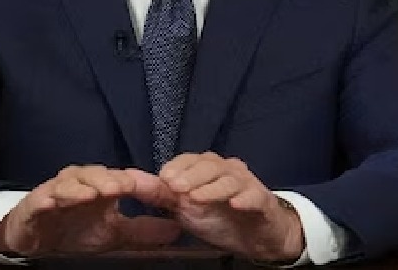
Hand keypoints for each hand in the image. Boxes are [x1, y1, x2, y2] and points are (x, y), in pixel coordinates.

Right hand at [0, 166, 180, 256]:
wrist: (36, 239)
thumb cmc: (75, 231)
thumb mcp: (114, 235)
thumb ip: (143, 231)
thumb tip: (177, 229)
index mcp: (101, 187)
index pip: (123, 179)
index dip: (140, 183)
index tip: (159, 189)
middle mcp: (80, 183)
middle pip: (97, 175)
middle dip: (111, 179)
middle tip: (125, 186)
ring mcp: (57, 191)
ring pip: (70, 183)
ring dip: (84, 186)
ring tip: (96, 193)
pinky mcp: (35, 203)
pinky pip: (42, 198)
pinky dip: (49, 197)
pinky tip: (56, 200)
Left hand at [160, 153, 303, 262]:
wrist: (258, 237)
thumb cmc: (220, 218)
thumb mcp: (187, 209)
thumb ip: (164, 196)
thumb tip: (134, 182)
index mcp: (208, 169)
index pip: (190, 160)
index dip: (177, 167)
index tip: (163, 178)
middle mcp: (228, 170)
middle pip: (209, 166)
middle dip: (191, 175)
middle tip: (175, 187)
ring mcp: (247, 184)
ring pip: (230, 180)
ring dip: (212, 188)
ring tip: (196, 198)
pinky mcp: (263, 201)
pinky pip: (255, 197)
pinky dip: (244, 199)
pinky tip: (234, 204)